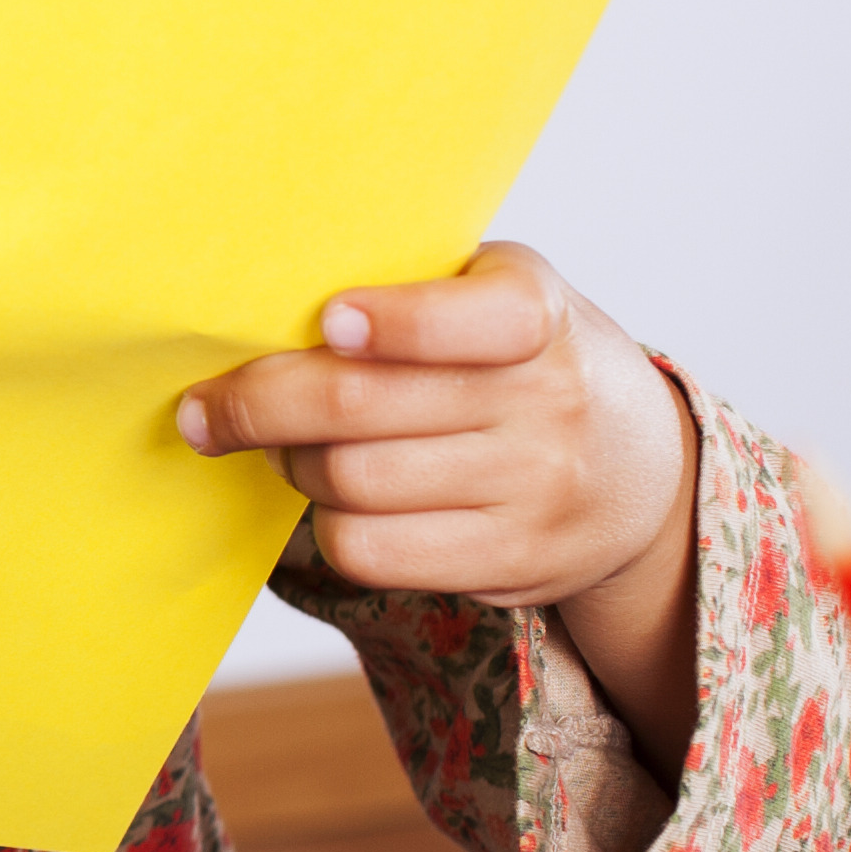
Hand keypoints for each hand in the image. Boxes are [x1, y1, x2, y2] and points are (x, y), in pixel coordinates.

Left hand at [174, 241, 703, 764]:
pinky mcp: (511, 561)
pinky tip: (331, 498)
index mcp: (538, 312)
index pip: (469, 318)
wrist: (644, 470)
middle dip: (257, 405)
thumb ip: (414, 290)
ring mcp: (535, 489)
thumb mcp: (503, 295)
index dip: (391, 322)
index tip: (327, 321)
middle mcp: (548, 401)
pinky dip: (327, 525)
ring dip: (290, 463)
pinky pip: (372, 550)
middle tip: (206, 407)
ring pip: (351, 481)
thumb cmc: (530, 361)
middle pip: (360, 406)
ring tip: (284, 446)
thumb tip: (265, 313)